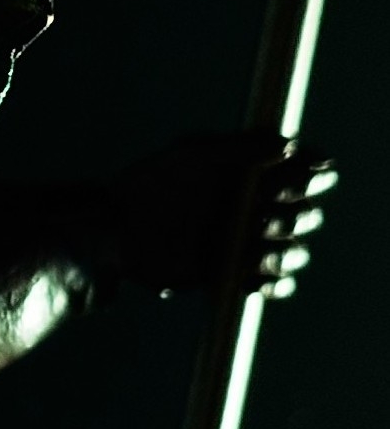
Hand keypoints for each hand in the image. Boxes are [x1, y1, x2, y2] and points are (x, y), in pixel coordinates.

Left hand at [105, 132, 336, 299]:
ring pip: (294, 252)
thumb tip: (290, 144)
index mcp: (252, 175)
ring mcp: (246, 243)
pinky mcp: (233, 274)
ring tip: (251, 249)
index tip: (294, 183)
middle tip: (258, 218)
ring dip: (283, 252)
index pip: (305, 174)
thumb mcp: (193, 157)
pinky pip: (274, 283)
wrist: (117, 234)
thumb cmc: (151, 187)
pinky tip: (253, 277)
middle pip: (306, 215)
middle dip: (293, 217)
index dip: (311, 178)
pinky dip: (274, 283)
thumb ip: (241, 148)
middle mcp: (255, 208)